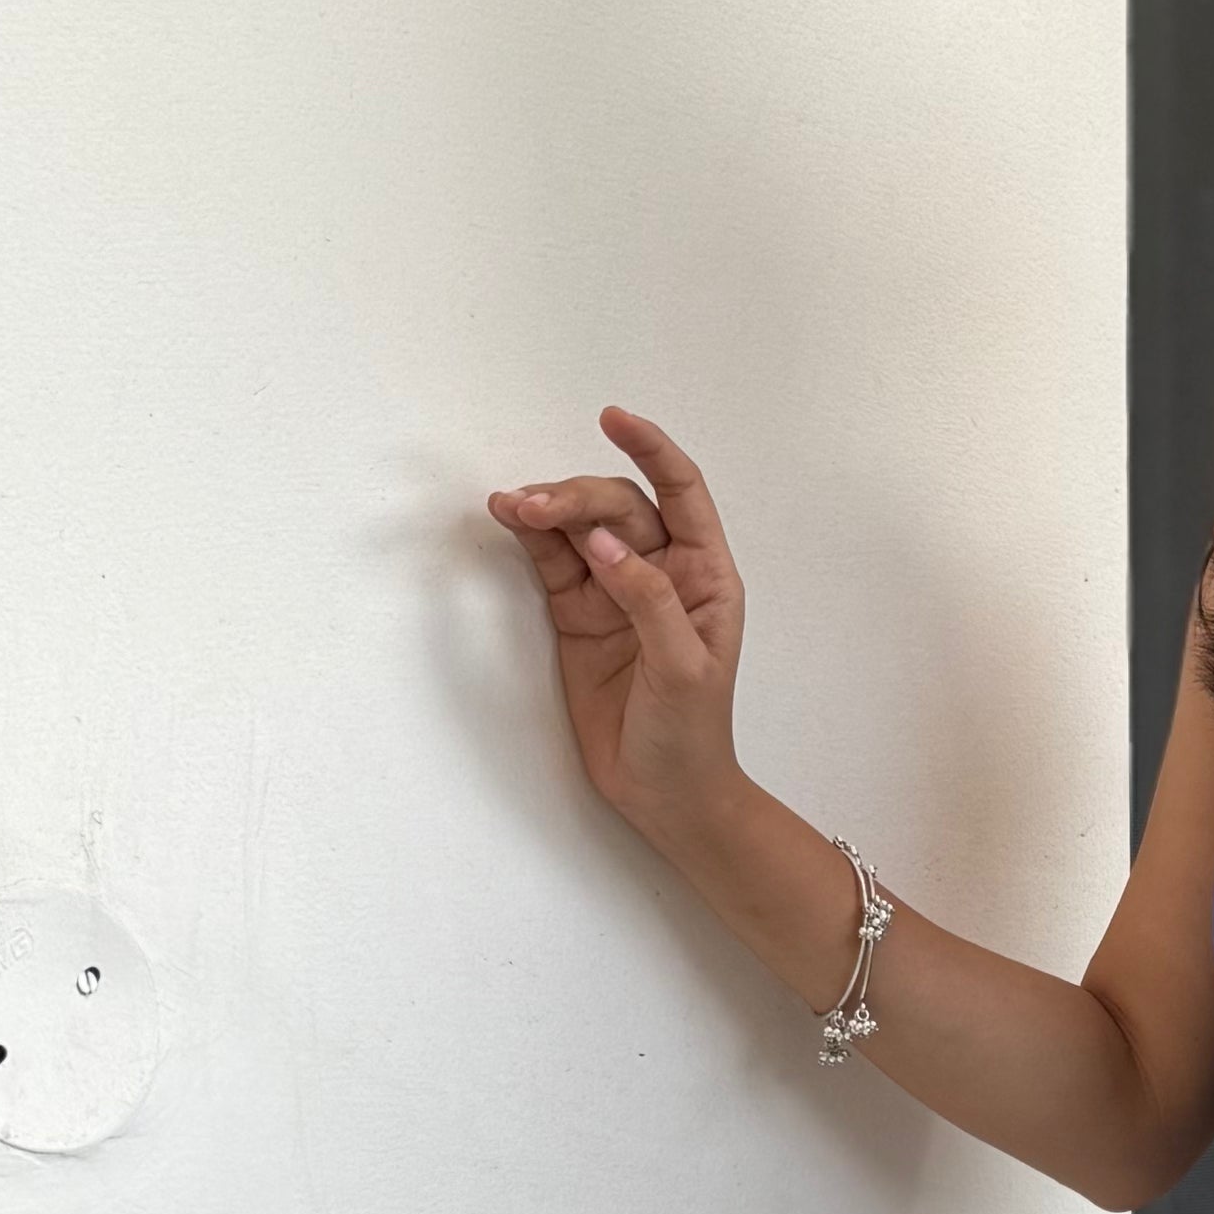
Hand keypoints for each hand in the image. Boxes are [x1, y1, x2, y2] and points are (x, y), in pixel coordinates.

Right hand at [484, 407, 747, 841]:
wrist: (665, 795)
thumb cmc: (692, 735)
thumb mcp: (682, 669)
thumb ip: (648, 601)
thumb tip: (603, 543)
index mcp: (705, 576)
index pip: (682, 493)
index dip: (652, 450)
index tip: (615, 419)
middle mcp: (663, 573)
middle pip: (618, 507)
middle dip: (578, 497)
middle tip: (534, 507)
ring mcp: (616, 591)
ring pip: (580, 529)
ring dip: (546, 512)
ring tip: (510, 507)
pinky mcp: (579, 615)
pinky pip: (553, 563)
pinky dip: (531, 539)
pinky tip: (508, 518)